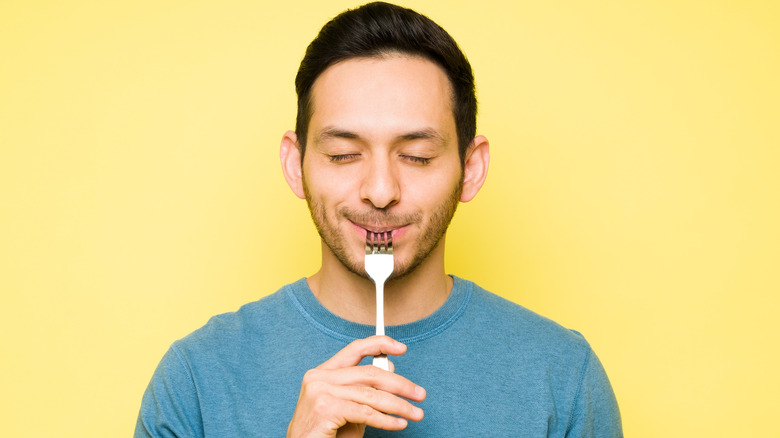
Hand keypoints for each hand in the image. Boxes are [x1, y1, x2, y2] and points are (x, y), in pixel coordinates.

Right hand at [286, 336, 425, 437]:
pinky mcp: (324, 407)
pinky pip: (365, 412)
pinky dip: (386, 419)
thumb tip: (390, 367)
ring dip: (399, 405)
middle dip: (400, 384)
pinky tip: (399, 424)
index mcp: (323, 373)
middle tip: (420, 394)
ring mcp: (319, 391)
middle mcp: (319, 377)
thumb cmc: (326, 435)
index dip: (380, 344)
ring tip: (415, 413)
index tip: (402, 348)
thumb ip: (367, 390)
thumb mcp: (351, 410)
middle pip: (369, 373)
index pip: (354, 349)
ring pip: (371, 394)